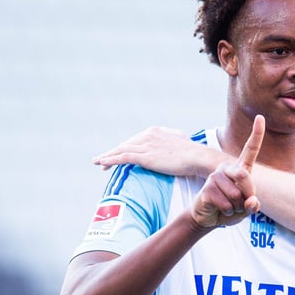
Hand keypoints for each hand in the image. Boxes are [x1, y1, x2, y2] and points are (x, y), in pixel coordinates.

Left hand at [94, 126, 225, 177]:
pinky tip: (102, 164)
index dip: (125, 147)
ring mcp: (146, 145)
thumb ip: (172, 140)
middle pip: (125, 144)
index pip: (135, 140)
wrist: (196, 157)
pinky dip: (111, 160)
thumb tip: (175, 142)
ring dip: (107, 156)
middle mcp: (148, 135)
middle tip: (102, 160)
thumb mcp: (180, 141)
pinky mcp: (145, 156)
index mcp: (155, 131)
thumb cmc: (192, 152)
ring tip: (97, 162)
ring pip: (121, 151)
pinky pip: (123, 158)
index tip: (118, 154)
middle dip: (113, 152)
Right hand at [191, 115, 264, 228]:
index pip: (250, 150)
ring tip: (228, 207)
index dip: (256, 134)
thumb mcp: (246, 208)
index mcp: (240, 169)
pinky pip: (226, 204)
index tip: (260, 117)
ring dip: (236, 208)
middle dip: (247, 194)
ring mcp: (215, 177)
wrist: (208, 218)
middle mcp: (227, 169)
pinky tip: (220, 210)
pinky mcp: (207, 188)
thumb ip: (252, 205)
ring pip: (236, 195)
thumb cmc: (230, 209)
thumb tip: (252, 201)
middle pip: (244, 175)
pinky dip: (228, 212)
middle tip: (241, 204)